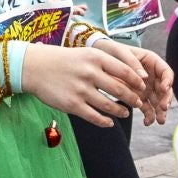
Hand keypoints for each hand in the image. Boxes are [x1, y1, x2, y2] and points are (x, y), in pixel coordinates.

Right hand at [19, 44, 137, 127]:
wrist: (34, 67)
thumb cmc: (63, 60)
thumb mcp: (85, 54)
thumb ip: (105, 64)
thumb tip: (130, 77)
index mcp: (95, 57)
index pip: (125, 71)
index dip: (137, 81)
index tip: (142, 87)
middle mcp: (89, 73)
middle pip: (120, 89)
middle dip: (132, 98)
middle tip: (138, 102)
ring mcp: (81, 90)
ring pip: (109, 105)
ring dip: (121, 111)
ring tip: (125, 113)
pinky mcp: (72, 104)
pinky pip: (94, 117)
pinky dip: (105, 122)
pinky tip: (109, 123)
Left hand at [93, 39, 173, 124]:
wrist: (99, 56)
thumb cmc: (112, 51)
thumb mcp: (121, 53)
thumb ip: (132, 63)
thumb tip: (145, 77)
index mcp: (152, 62)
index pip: (166, 72)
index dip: (168, 81)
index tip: (164, 89)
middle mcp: (152, 75)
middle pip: (165, 89)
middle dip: (166, 99)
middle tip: (163, 108)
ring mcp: (146, 87)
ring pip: (158, 101)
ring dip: (160, 111)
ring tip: (159, 121)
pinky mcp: (138, 96)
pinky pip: (147, 107)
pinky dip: (148, 115)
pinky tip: (147, 122)